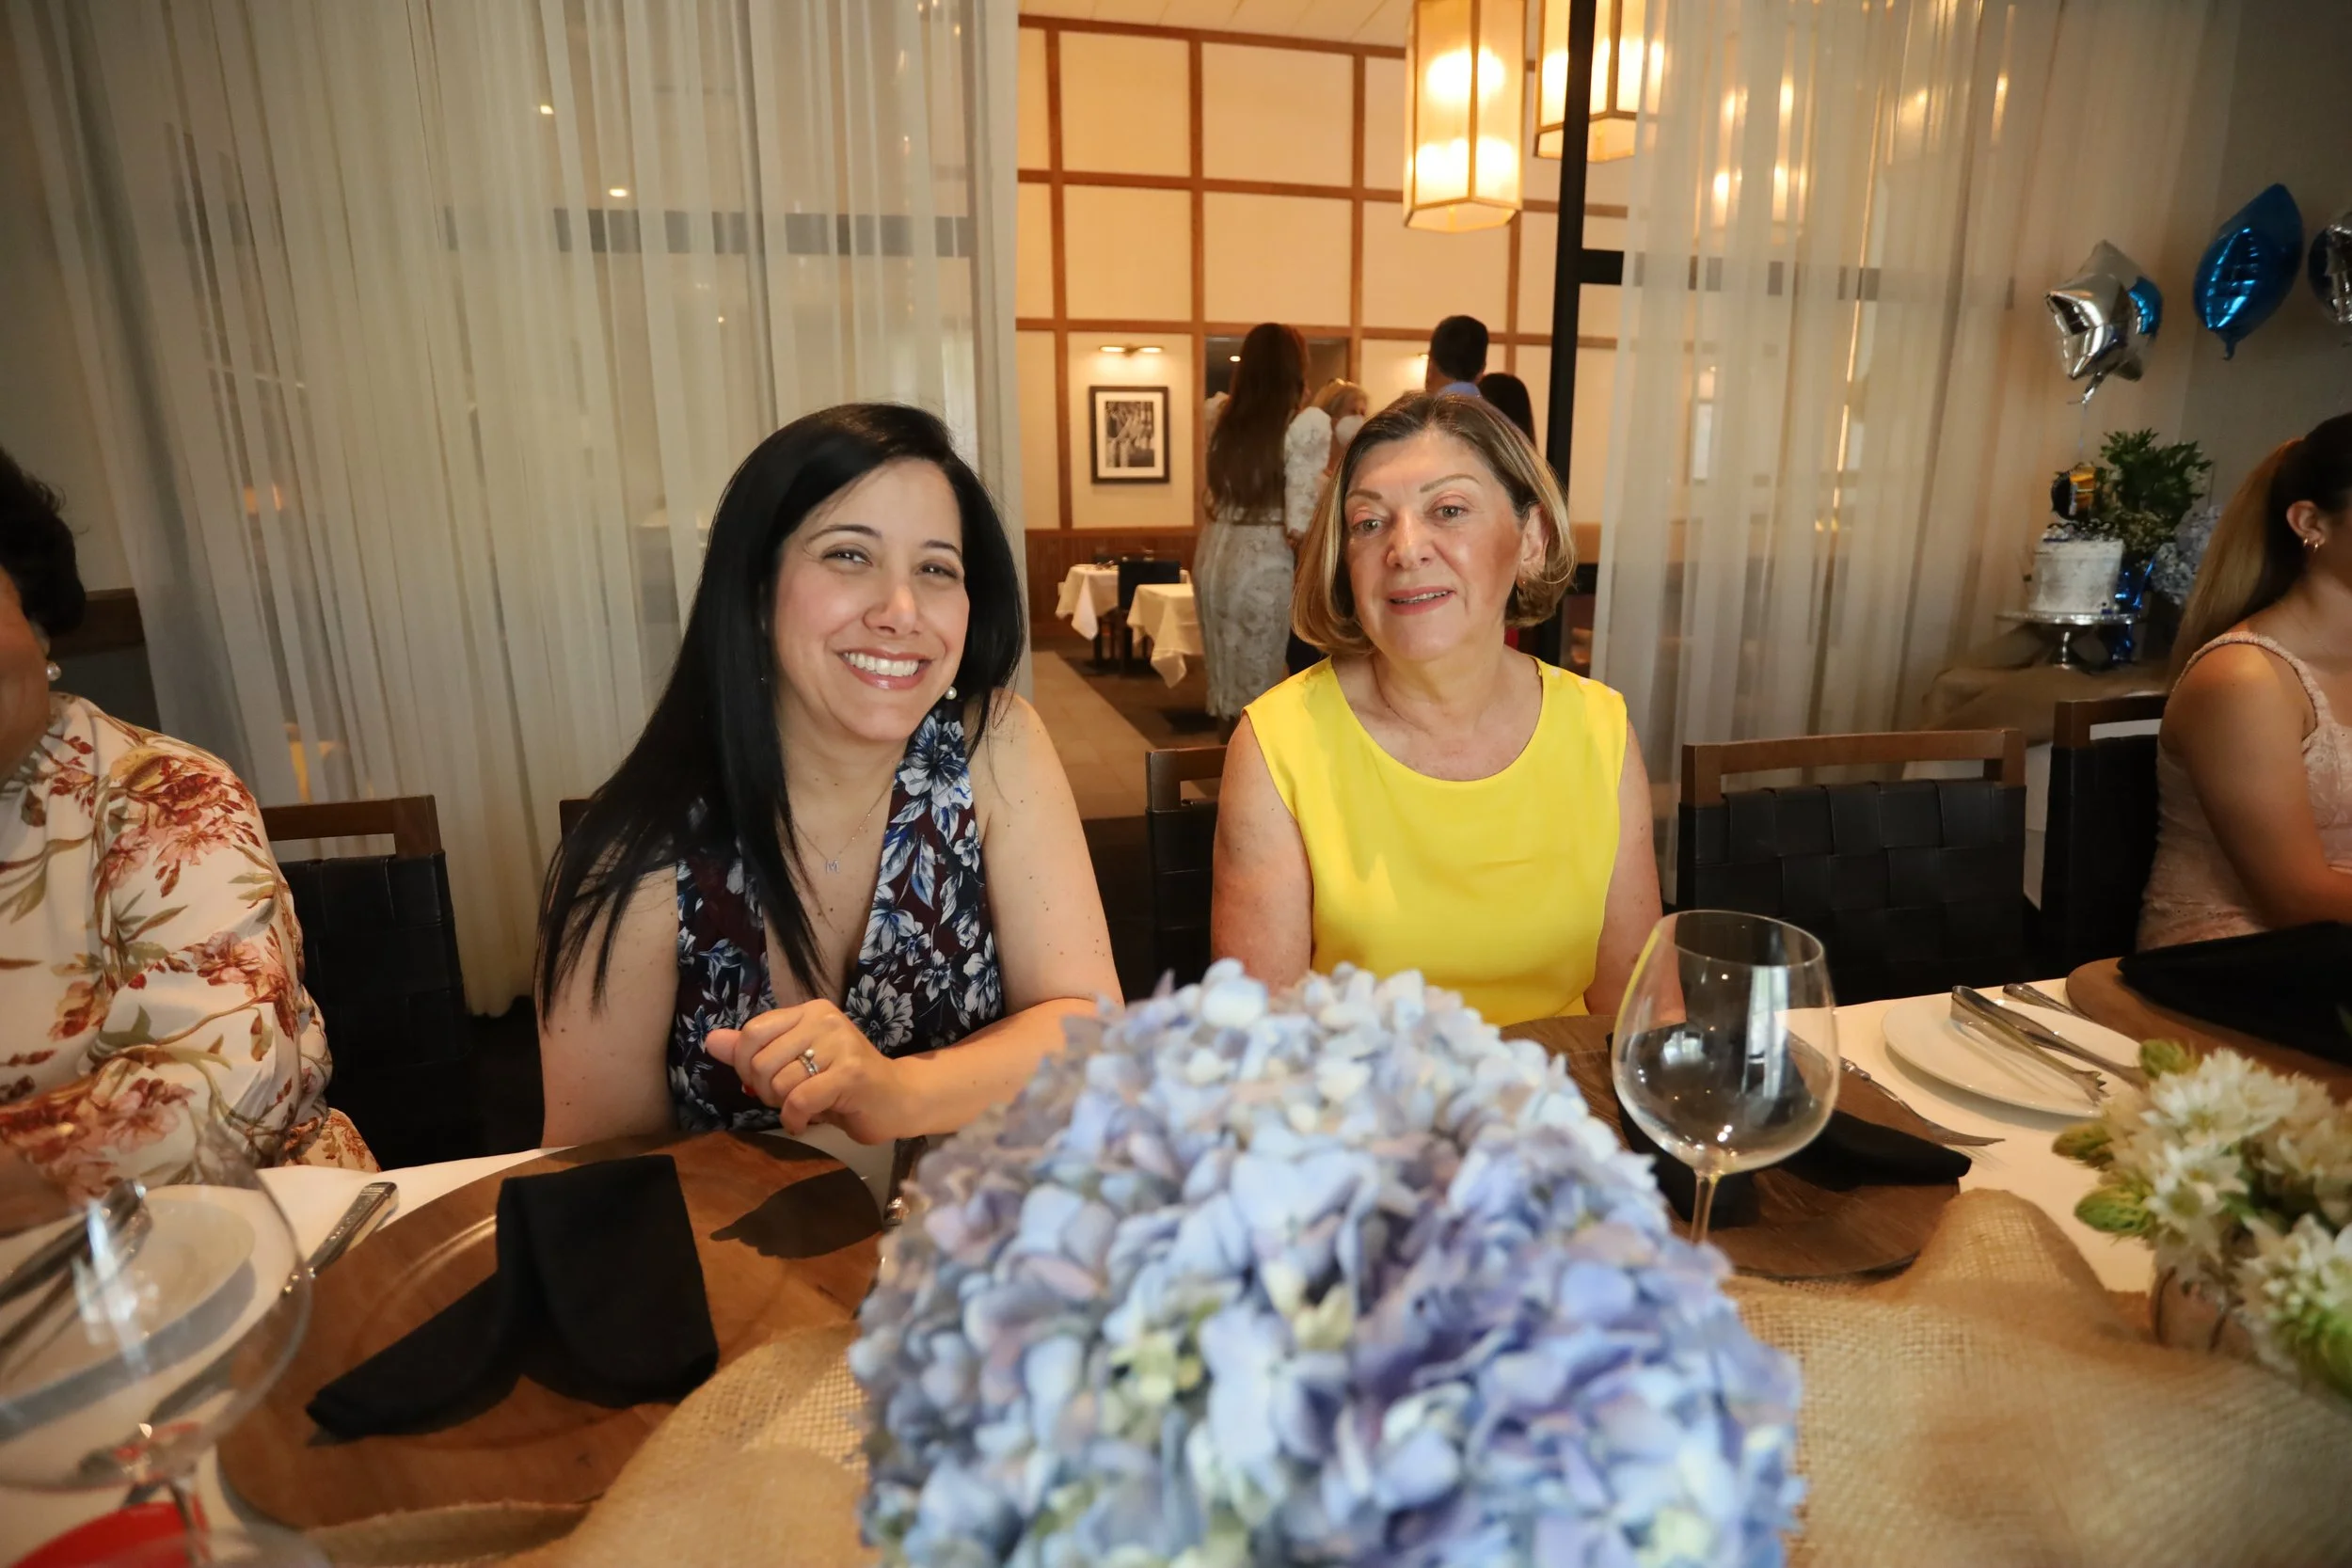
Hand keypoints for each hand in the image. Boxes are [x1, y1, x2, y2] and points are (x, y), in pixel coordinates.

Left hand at [702, 1001, 912, 1144]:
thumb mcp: (793, 1063)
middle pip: (761, 1061)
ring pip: (779, 1083)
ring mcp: (840, 1044)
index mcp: (809, 1012)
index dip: (747, 1065)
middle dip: (765, 1091)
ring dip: (783, 1107)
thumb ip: (753, 1051)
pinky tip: (806, 1121)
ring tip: (803, 1108)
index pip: (752, 1032)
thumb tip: (711, 1041)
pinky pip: (799, 1100)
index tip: (765, 1082)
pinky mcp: (850, 1073)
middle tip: (788, 1099)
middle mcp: (824, 1020)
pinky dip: (796, 1119)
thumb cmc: (842, 1083)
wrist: (896, 1099)